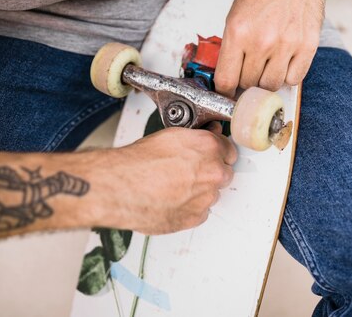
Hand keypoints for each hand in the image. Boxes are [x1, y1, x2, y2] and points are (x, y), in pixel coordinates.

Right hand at [105, 123, 236, 234]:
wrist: (122, 187)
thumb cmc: (140, 161)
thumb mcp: (171, 135)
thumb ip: (197, 137)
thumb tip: (208, 134)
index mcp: (210, 147)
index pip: (229, 150)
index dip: (217, 152)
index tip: (209, 155)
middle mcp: (213, 172)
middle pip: (224, 173)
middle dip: (211, 171)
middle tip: (189, 170)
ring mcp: (206, 197)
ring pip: (212, 193)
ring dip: (200, 190)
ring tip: (176, 185)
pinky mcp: (195, 218)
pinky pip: (201, 211)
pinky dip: (191, 207)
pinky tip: (173, 198)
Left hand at [214, 0, 325, 96]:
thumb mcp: (235, 12)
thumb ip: (233, 44)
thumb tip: (229, 72)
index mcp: (237, 32)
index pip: (226, 80)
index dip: (224, 91)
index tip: (227, 92)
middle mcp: (261, 41)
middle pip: (248, 84)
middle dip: (246, 81)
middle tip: (249, 71)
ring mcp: (286, 45)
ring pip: (271, 85)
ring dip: (267, 80)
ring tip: (267, 65)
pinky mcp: (307, 46)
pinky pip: (294, 79)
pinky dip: (287, 75)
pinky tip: (284, 62)